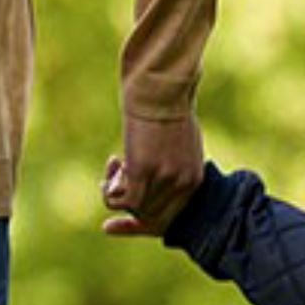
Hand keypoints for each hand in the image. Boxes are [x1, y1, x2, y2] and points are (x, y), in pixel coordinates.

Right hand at [102, 112, 203, 236]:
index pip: (171, 214)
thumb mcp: (181, 143)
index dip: (147, 212)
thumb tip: (160, 178)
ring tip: (114, 166)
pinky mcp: (141, 170)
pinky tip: (111, 166)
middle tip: (113, 180)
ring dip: (117, 191)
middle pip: (152, 214)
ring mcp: (163, 179)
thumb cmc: (169, 109)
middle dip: (130, 205)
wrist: (160, 89)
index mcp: (195, 179)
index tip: (127, 202)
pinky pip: (120, 201)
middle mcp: (182, 184)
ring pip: (134, 208)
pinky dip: (109, 192)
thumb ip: (176, 165)